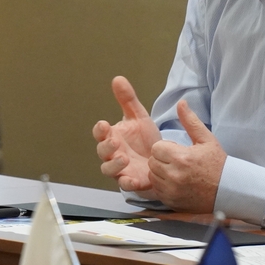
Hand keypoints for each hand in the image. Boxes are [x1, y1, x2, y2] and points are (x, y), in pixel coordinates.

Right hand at [93, 76, 160, 196]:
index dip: (100, 130)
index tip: (104, 125)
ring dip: (114, 165)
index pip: (100, 133)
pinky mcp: (133, 181)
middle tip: (115, 141)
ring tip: (123, 158)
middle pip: (102, 151)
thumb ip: (128, 100)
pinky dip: (127, 183)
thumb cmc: (146, 139)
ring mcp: (121, 169)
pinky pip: (125, 185)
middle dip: (106, 147)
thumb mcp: (139, 117)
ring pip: (109, 169)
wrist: (163, 159)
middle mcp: (113, 153)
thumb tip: (118, 78)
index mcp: (113, 136)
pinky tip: (132, 179)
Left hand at [148, 99, 226, 212]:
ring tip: (177, 172)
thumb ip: (190, 121)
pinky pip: (157, 190)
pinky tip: (176, 183)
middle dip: (161, 159)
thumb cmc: (217, 164)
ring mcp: (172, 191)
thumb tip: (181, 102)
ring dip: (160, 172)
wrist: (228, 191)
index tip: (177, 151)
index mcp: (181, 158)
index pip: (156, 148)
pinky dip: (163, 185)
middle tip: (177, 161)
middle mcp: (174, 176)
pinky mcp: (171, 201)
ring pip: (152, 175)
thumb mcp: (206, 139)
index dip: (165, 147)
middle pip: (152, 161)